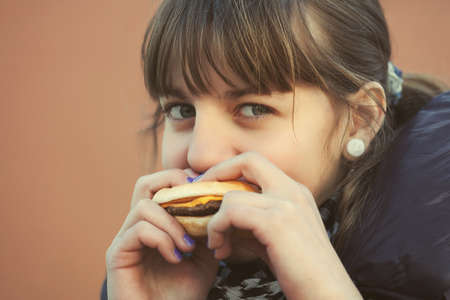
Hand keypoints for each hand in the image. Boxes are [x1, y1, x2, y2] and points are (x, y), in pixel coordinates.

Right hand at [106, 169, 218, 299]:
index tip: (205, 188)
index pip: (161, 185)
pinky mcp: (117, 254)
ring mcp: (125, 238)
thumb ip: (206, 228)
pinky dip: (162, 239)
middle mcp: (137, 226)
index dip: (181, 179)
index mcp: (156, 223)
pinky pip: (139, 230)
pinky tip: (175, 258)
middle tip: (194, 199)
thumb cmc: (183, 292)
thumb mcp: (205, 255)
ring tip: (187, 247)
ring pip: (144, 206)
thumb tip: (216, 200)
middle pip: (145, 183)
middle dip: (172, 183)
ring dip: (172, 224)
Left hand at [199, 152, 362, 299]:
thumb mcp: (277, 239)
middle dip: (217, 173)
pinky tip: (221, 250)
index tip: (210, 187)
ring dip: (215, 221)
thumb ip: (253, 224)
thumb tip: (223, 220)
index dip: (230, 170)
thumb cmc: (302, 271)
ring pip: (231, 196)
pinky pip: (231, 213)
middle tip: (199, 193)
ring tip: (217, 244)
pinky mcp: (275, 222)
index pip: (257, 163)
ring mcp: (286, 204)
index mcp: (296, 191)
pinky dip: (218, 229)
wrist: (327, 293)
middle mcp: (293, 190)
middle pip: (248, 160)